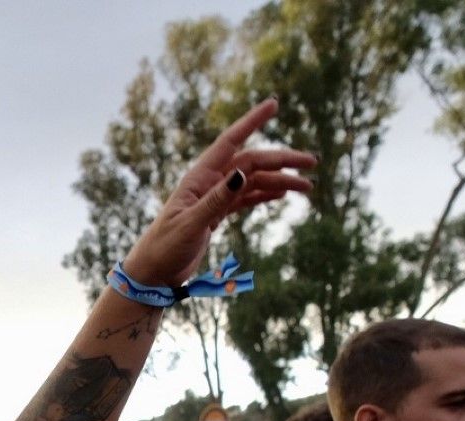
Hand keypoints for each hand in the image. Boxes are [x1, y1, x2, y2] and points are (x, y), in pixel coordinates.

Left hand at [121, 99, 316, 287]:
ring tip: (307, 186)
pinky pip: (246, 198)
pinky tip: (283, 193)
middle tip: (312, 163)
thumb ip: (216, 200)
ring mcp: (213, 198)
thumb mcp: (191, 224)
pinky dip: (265, 194)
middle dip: (282, 160)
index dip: (252, 121)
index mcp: (199, 178)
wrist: (152, 272)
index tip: (273, 104)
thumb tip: (242, 172)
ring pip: (253, 181)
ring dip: (280, 181)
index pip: (231, 142)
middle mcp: (208, 183)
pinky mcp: (216, 214)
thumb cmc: (164, 248)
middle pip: (251, 163)